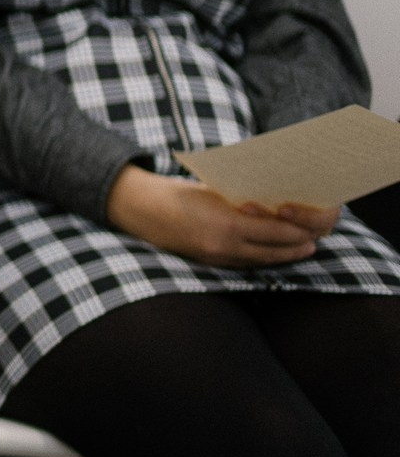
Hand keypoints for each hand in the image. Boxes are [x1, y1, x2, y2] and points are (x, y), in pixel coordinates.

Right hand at [107, 166, 337, 266]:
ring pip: (260, 261)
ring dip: (282, 256)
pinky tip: (271, 254)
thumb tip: (275, 206)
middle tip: (314, 242)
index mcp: (228, 223)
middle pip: (273, 251)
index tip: (313, 228)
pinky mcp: (210, 262)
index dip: (298, 232)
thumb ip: (244, 203)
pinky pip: (244, 263)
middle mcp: (225, 245)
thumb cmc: (181, 192)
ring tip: (300, 251)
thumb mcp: (217, 192)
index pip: (276, 231)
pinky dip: (262, 259)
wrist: (144, 209)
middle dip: (296, 248)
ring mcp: (217, 257)